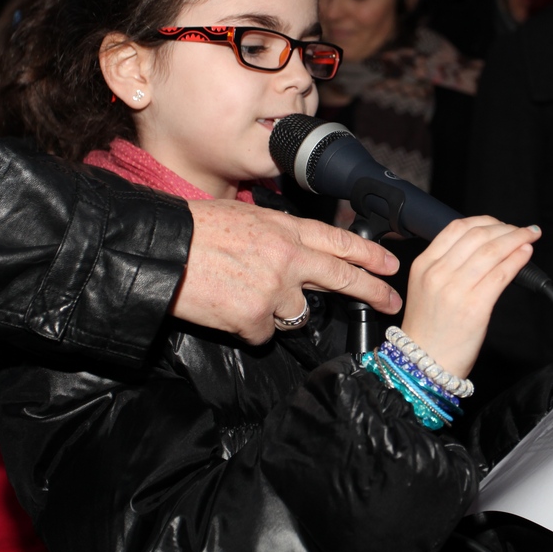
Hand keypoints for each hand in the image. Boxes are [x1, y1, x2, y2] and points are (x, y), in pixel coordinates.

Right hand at [172, 200, 401, 343]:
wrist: (161, 251)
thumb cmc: (193, 230)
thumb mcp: (244, 218)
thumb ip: (276, 235)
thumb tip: (296, 251)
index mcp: (285, 229)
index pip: (339, 241)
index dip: (368, 254)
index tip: (389, 263)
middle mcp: (288, 258)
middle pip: (341, 278)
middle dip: (372, 291)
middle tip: (391, 300)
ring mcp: (275, 290)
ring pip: (297, 314)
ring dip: (277, 311)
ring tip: (243, 293)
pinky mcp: (256, 318)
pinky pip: (262, 333)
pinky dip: (246, 326)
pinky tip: (226, 308)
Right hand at [400, 217, 539, 378]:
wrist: (423, 364)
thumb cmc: (428, 330)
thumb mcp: (426, 288)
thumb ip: (447, 265)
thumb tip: (484, 248)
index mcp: (424, 265)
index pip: (457, 229)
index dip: (485, 221)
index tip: (500, 224)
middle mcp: (438, 274)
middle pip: (478, 236)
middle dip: (506, 228)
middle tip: (522, 229)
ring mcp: (455, 290)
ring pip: (492, 251)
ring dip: (516, 239)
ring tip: (529, 237)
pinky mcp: (475, 307)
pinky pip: (501, 274)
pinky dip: (517, 260)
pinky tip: (526, 254)